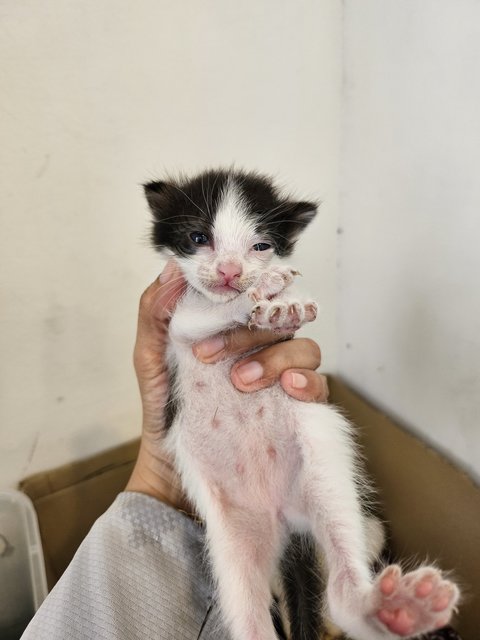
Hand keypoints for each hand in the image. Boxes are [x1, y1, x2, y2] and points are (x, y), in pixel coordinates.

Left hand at [126, 259, 328, 509]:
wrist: (169, 467)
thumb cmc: (164, 408)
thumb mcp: (150, 358)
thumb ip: (156, 312)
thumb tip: (174, 267)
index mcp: (233, 331)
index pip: (256, 296)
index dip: (247, 289)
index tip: (221, 298)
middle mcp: (262, 350)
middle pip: (281, 319)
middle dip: (247, 332)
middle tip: (208, 356)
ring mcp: (280, 379)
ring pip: (305, 348)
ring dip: (276, 357)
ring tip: (241, 381)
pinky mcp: (295, 410)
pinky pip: (319, 386)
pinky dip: (309, 381)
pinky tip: (288, 387)